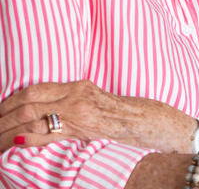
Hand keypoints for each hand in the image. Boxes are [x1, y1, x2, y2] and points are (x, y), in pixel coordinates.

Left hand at [0, 80, 198, 152]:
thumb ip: (71, 105)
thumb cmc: (126, 116)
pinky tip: (17, 143)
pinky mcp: (86, 126)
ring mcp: (82, 110)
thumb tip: (40, 117)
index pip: (34, 89)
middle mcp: (78, 94)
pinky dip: (30, 138)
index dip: (9, 101)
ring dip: (9, 128)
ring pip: (33, 115)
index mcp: (78, 86)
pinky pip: (51, 131)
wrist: (153, 123)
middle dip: (3, 116)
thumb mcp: (96, 104)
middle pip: (28, 101)